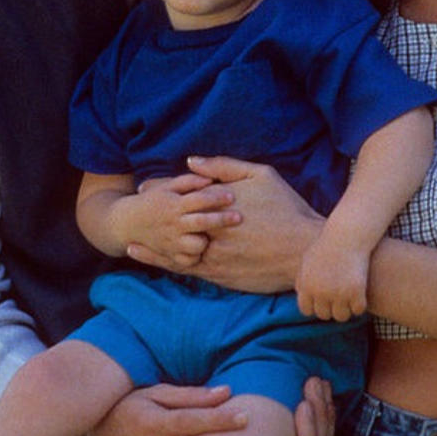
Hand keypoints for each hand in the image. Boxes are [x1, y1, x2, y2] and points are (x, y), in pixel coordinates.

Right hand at [116, 172, 239, 267]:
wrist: (127, 223)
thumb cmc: (154, 200)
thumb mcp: (168, 185)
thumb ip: (189, 181)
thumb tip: (210, 178)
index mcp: (174, 204)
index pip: (198, 199)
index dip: (216, 197)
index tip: (232, 195)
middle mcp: (173, 224)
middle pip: (201, 222)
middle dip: (221, 220)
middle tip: (239, 217)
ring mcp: (172, 242)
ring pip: (197, 245)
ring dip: (208, 240)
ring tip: (217, 236)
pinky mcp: (171, 256)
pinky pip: (190, 260)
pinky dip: (198, 255)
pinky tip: (205, 249)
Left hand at [127, 156, 322, 291]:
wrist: (303, 250)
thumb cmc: (286, 208)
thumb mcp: (261, 175)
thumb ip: (225, 167)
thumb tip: (191, 160)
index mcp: (218, 201)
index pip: (181, 194)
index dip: (161, 190)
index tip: (146, 188)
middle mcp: (211, 229)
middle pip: (174, 221)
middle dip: (153, 216)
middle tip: (135, 211)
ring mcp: (213, 253)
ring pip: (176, 249)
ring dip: (154, 246)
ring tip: (132, 244)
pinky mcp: (219, 274)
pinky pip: (187, 269)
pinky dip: (167, 264)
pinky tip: (153, 263)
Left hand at [296, 233, 368, 321]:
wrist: (347, 235)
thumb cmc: (327, 245)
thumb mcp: (308, 260)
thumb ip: (302, 279)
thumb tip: (301, 295)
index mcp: (306, 286)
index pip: (307, 310)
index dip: (315, 305)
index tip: (323, 298)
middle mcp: (321, 293)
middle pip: (324, 315)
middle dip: (331, 307)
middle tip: (338, 297)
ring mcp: (339, 294)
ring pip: (342, 316)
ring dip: (346, 309)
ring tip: (349, 298)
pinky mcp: (356, 292)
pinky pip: (358, 310)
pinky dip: (360, 304)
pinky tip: (360, 294)